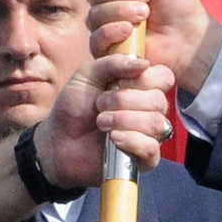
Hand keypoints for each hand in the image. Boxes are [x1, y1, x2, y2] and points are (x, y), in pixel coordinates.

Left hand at [38, 53, 175, 186]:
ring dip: (124, 120)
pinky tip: (113, 138)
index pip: (163, 77)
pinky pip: (151, 148)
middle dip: (124, 100)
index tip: (119, 81)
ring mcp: (149, 135)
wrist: (58, 140)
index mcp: (141, 86)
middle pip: (158, 100)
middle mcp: (149, 109)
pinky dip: (131, 140)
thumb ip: (112, 63)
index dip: (144, 78)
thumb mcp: (86, 75)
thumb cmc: (74, 107)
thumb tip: (143, 63)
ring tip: (101, 122)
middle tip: (100, 105)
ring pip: (155, 123)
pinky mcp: (144, 159)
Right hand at [86, 0, 221, 94]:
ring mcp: (104, 26)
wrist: (189, 35)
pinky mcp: (107, 49)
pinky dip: (113, 31)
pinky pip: (96, 38)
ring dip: (123, 11)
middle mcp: (105, 1)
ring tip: (146, 14)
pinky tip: (132, 31)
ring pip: (95, 14)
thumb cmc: (178, 0)